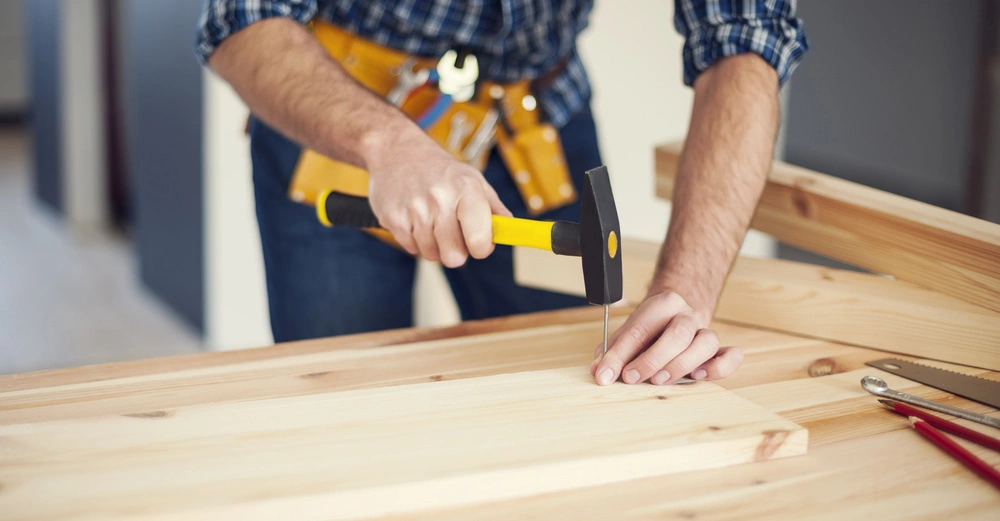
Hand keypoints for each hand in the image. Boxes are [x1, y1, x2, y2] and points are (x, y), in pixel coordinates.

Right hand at [365, 127, 510, 267]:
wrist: (397, 151)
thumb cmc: (440, 169)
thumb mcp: (473, 179)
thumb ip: (493, 208)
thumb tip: (511, 230)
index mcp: (466, 189)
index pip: (479, 239)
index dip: (482, 249)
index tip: (479, 245)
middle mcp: (440, 199)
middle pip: (454, 257)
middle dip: (456, 251)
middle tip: (453, 234)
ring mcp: (415, 210)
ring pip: (432, 255)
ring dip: (434, 245)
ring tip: (432, 222)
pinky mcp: (393, 218)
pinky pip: (411, 249)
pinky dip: (415, 241)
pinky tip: (415, 220)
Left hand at [590, 291, 742, 384]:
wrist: (679, 314)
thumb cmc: (651, 328)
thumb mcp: (628, 333)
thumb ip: (612, 350)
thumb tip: (599, 371)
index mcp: (662, 305)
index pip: (640, 329)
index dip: (620, 354)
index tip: (606, 374)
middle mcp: (687, 316)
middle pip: (677, 334)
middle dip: (652, 359)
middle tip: (632, 378)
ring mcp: (706, 331)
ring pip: (706, 342)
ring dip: (682, 364)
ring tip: (660, 380)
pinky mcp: (720, 350)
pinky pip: (730, 356)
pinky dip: (718, 368)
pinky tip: (699, 377)